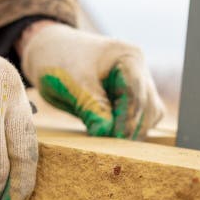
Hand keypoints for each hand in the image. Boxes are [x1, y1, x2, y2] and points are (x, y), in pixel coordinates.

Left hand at [20, 22, 163, 139]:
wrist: (50, 52)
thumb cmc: (60, 61)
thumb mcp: (73, 84)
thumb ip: (92, 108)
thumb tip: (106, 134)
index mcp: (128, 58)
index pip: (135, 94)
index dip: (126, 119)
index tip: (114, 139)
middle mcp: (139, 70)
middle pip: (147, 107)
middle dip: (130, 128)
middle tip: (110, 147)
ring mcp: (138, 84)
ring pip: (149, 115)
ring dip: (133, 132)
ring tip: (109, 144)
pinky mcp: (132, 98)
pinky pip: (141, 119)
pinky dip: (130, 130)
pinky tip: (112, 137)